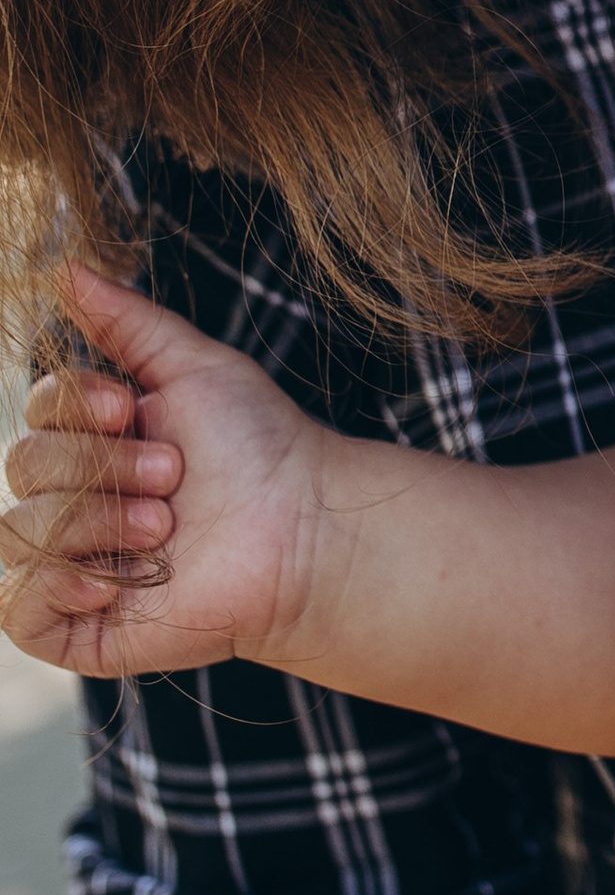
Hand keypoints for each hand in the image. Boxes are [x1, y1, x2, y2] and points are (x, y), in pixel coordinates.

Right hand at [1, 265, 333, 683]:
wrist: (306, 529)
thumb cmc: (262, 447)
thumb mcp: (196, 368)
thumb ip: (128, 322)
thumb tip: (66, 268)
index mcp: (95, 441)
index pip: (38, 413)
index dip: (72, 408)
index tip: (130, 406)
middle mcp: (77, 500)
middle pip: (24, 467)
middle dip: (100, 467)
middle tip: (173, 476)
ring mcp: (76, 564)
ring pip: (20, 533)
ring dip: (95, 523)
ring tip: (168, 528)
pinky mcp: (83, 626)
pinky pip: (19, 609)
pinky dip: (54, 588)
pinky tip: (110, 583)